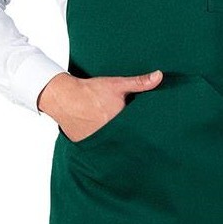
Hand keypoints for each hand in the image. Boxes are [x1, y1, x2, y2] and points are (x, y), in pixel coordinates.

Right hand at [37, 69, 163, 141]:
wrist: (64, 97)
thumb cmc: (91, 90)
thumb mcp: (117, 84)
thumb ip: (139, 82)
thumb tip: (159, 76)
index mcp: (120, 121)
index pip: (137, 129)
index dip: (144, 129)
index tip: (152, 133)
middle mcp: (110, 134)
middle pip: (126, 137)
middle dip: (132, 137)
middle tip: (140, 139)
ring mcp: (97, 141)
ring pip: (113, 144)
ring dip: (118, 142)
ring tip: (125, 144)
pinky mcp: (87, 145)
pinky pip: (99, 147)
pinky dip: (103, 145)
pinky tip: (107, 144)